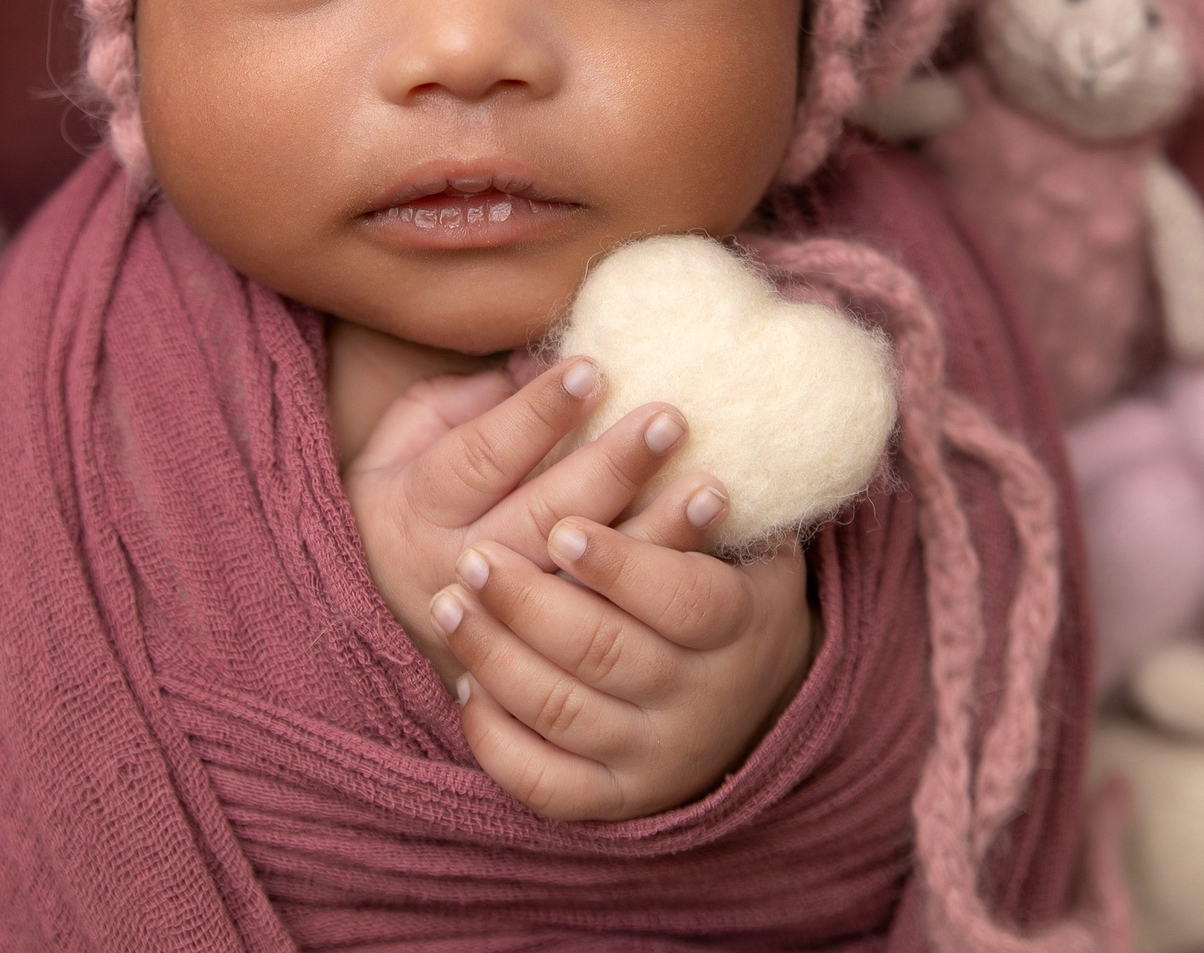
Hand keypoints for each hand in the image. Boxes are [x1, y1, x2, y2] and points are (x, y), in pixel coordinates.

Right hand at [344, 357, 698, 682]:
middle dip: (611, 466)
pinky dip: (661, 586)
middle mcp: (460, 571)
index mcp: (418, 508)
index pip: (482, 456)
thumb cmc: (412, 493)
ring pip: (585, 583)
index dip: (538, 414)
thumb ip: (468, 397)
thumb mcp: (408, 437)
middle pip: (542, 518)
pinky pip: (610, 623)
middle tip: (670, 418)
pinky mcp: (548, 659)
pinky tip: (707, 552)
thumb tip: (542, 359)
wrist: (393, 607)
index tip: (594, 369)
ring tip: (709, 489)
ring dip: (655, 533)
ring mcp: (507, 624)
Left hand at [427, 503, 815, 820]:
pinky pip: (543, 782)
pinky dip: (498, 739)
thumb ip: (702, 480)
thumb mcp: (745, 530)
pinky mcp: (610, 796)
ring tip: (448, 602)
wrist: (755, 697)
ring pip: (560, 709)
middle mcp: (700, 696)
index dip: (621, 561)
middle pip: (605, 649)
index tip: (563, 526)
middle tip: (473, 559)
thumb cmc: (727, 584)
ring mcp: (652, 752)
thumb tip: (645, 408)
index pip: (683, 598)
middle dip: (531, 600)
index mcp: (738, 620)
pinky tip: (467, 685)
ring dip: (495, 655)